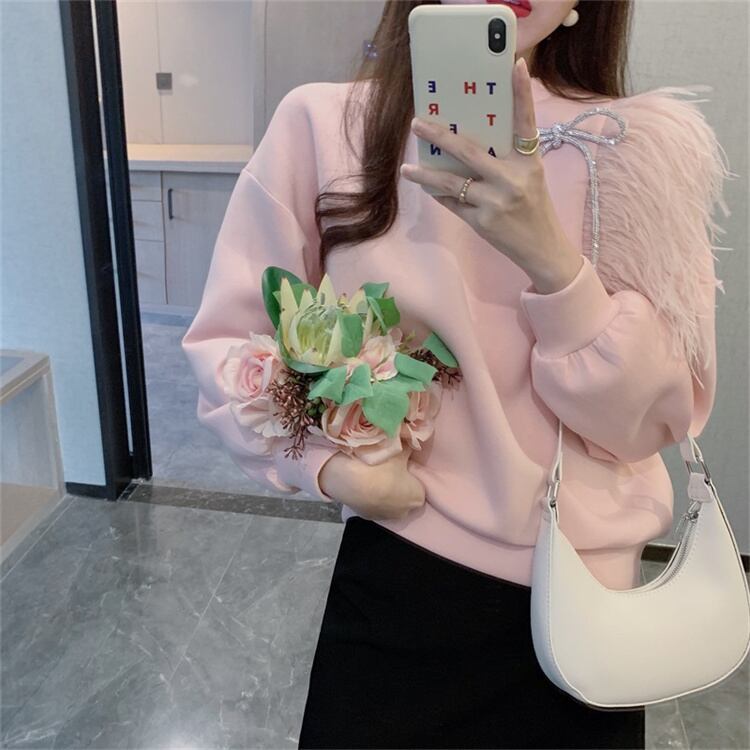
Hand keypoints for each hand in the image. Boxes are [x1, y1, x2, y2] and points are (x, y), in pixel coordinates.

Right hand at [319, 444, 425, 519]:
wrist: (351, 481)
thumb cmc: (382, 466)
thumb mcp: (399, 450)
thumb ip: (410, 446)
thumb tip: (413, 440)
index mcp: (417, 497)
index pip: (419, 485)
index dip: (411, 474)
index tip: (402, 465)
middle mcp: (404, 512)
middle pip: (405, 495)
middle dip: (399, 485)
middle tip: (388, 468)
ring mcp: (385, 517)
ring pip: (388, 502)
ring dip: (384, 492)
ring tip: (374, 475)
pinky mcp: (367, 517)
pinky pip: (373, 504)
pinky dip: (370, 496)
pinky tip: (364, 483)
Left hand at [399, 56, 581, 293]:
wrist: (542, 248)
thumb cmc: (534, 207)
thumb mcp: (529, 177)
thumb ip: (506, 160)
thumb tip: (466, 144)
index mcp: (528, 163)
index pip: (526, 123)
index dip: (522, 94)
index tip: (516, 66)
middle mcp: (512, 179)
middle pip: (470, 151)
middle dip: (440, 137)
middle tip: (417, 123)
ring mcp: (496, 201)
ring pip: (452, 182)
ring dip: (426, 175)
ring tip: (407, 169)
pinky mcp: (482, 221)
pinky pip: (453, 203)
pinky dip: (440, 194)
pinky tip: (427, 186)